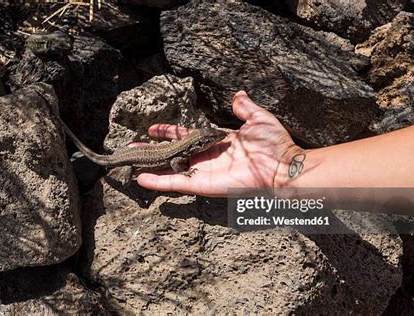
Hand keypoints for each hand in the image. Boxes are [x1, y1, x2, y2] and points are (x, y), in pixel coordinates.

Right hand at [137, 91, 299, 196]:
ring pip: (170, 167)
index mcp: (215, 142)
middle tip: (133, 146)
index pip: (185, 136)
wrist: (283, 165)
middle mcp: (206, 157)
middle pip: (172, 152)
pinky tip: (141, 177)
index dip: (168, 132)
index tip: (152, 129)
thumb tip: (238, 94)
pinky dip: (159, 181)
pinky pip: (177, 182)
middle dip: (153, 149)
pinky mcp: (203, 183)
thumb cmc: (274, 144)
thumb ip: (244, 107)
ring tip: (130, 161)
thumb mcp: (257, 118)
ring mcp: (203, 171)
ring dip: (150, 164)